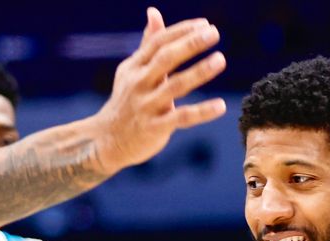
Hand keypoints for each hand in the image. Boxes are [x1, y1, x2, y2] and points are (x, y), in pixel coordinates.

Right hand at [94, 7, 226, 172]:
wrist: (108, 139)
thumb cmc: (127, 100)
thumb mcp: (133, 70)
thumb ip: (148, 43)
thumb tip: (154, 11)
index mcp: (135, 66)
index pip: (159, 42)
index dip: (181, 31)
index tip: (205, 24)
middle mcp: (139, 82)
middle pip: (166, 58)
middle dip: (190, 44)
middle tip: (214, 32)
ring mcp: (146, 105)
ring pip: (176, 86)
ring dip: (199, 72)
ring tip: (220, 59)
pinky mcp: (155, 128)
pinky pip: (182, 118)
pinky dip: (202, 112)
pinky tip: (221, 106)